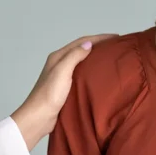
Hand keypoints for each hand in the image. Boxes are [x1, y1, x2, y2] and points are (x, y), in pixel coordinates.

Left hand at [11, 34, 116, 149]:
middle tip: (115, 46)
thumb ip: (74, 56)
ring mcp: (62, 76)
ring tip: (111, 58)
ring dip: (95, 57)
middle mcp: (59, 63)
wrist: (39, 117)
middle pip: (81, 49)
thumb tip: (89, 44)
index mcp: (58, 57)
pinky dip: (91, 70)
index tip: (116, 37)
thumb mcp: (62, 71)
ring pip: (81, 61)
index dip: (99, 38)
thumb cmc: (49, 94)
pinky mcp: (65, 87)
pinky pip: (81, 73)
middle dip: (98, 45)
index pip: (81, 42)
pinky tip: (100, 76)